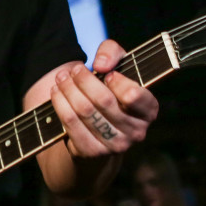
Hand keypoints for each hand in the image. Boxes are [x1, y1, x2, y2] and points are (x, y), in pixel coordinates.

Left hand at [51, 39, 158, 159]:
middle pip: (103, 101)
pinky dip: (60, 104)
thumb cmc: (113, 91)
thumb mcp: (119, 65)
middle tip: (74, 70)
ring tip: (61, 78)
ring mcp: (115, 145)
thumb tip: (101, 64)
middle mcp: (136, 132)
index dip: (116, 81)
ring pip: (84, 111)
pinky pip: (70, 123)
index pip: (133, 95)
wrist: (101, 131)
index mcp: (149, 110)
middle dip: (83, 80)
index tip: (104, 72)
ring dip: (68, 90)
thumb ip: (112, 52)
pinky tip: (56, 93)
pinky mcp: (92, 152)